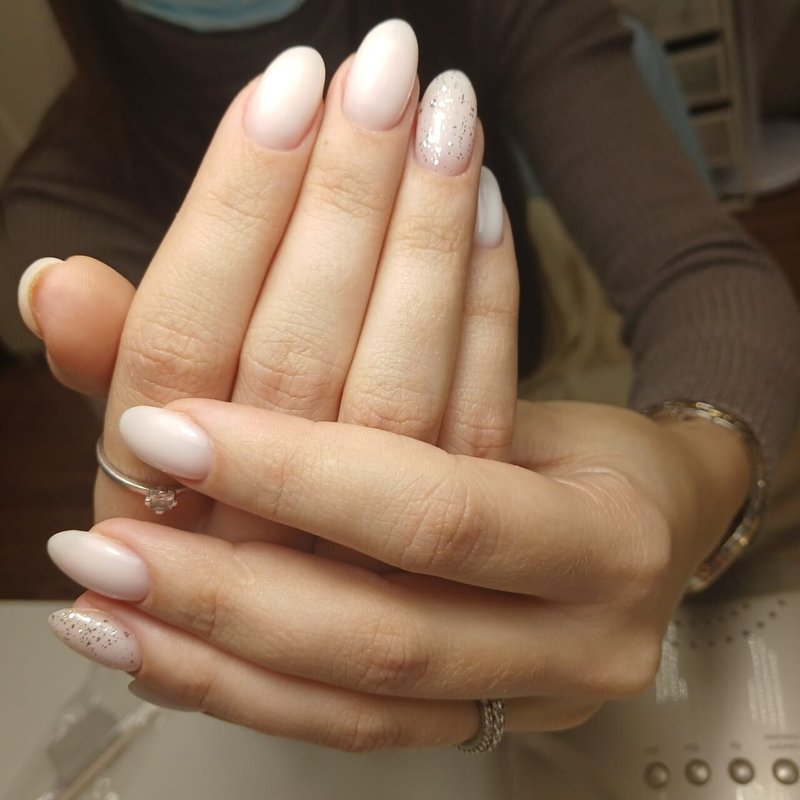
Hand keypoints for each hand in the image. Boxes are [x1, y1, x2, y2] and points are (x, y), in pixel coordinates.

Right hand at [20, 22, 517, 554]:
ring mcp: (363, 539)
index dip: (233, 211)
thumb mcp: (145, 429)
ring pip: (397, 386)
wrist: (307, 589)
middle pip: (295, 356)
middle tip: (383, 70)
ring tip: (448, 114)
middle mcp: (258, 522)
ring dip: (426, 239)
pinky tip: (489, 206)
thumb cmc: (213, 477)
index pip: (181, 345)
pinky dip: (486, 307)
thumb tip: (53, 283)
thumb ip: (111, 358)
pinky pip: (474, 415)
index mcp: (156, 490)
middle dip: (344, 202)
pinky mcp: (449, 528)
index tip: (284, 91)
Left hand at [46, 396, 747, 749]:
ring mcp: (535, 698)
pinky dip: (251, 697)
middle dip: (232, 590)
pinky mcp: (483, 721)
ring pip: (359, 702)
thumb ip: (382, 361)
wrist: (664, 514)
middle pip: (388, 629)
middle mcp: (582, 635)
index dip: (296, 475)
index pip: (434, 511)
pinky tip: (165, 664)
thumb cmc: (583, 444)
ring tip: (105, 618)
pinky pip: (355, 732)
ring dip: (219, 660)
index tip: (168, 427)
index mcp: (604, 532)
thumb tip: (219, 301)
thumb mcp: (510, 385)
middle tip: (107, 549)